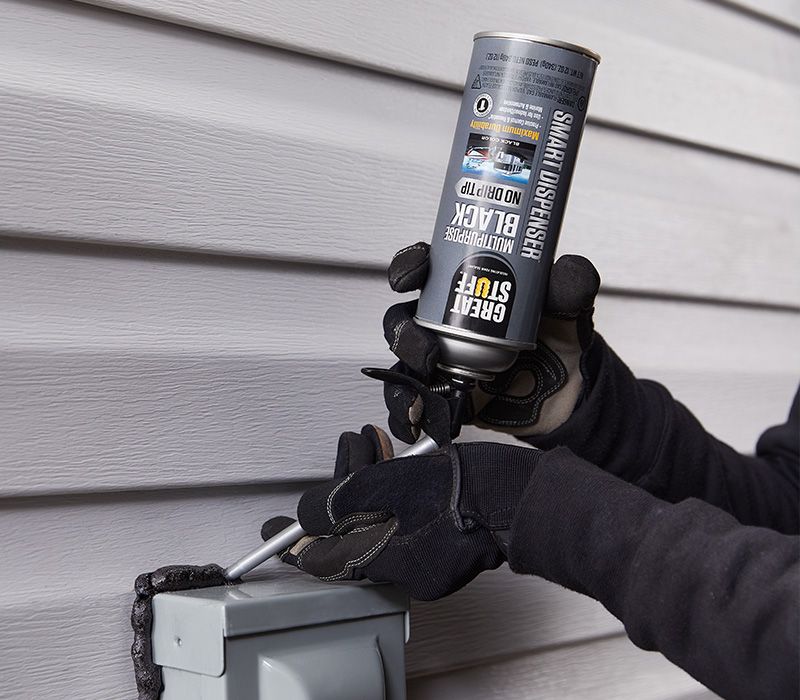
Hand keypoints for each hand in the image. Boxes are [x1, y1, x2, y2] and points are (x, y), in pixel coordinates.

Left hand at [261, 425, 541, 600]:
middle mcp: (404, 566)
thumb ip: (342, 500)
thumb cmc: (471, 488)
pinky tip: (390, 456)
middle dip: (342, 489)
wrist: (524, 494)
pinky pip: (401, 518)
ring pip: (377, 518)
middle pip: (352, 531)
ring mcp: (424, 555)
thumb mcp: (392, 483)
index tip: (271, 533)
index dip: (295, 542)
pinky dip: (390, 489)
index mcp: (389, 560)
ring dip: (366, 480)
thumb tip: (307, 515)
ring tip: (369, 442)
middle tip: (346, 452)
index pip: (327, 557)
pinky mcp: (441, 539)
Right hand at [381, 243, 600, 441]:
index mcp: (463, 288)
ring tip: (427, 375)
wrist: (566, 394)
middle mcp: (442, 323)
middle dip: (402, 328)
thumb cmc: (558, 340)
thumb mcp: (568, 307)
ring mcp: (437, 360)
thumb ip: (571, 285)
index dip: (409, 265)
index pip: (424, 268)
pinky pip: (410, 401)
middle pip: (402, 317)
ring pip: (402, 358)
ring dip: (406, 366)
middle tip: (427, 344)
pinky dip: (406, 409)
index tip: (415, 273)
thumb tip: (569, 271)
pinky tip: (417, 413)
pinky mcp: (440, 395)